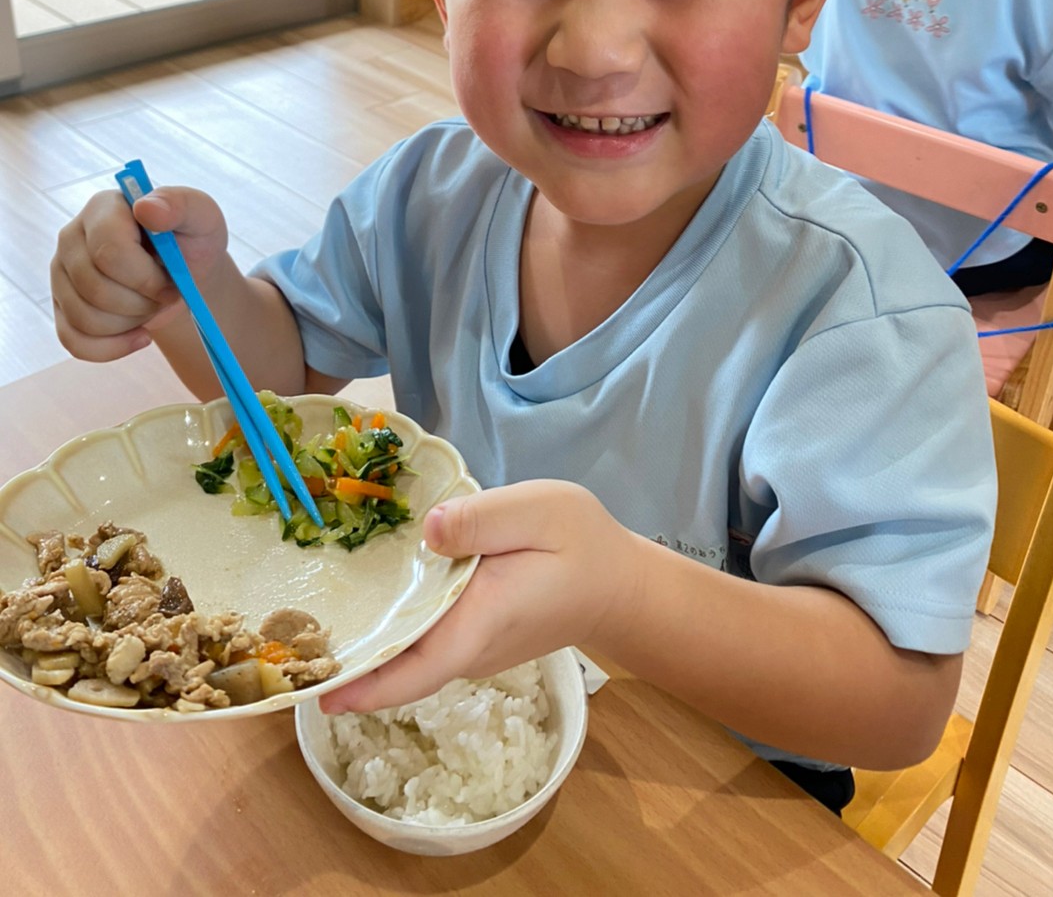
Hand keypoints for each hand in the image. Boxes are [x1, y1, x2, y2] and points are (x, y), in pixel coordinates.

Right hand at [51, 187, 228, 361]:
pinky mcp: (61, 305)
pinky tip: (140, 335)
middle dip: (141, 303)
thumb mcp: (201, 217)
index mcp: (103, 209)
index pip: (109, 252)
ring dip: (130, 323)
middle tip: (165, 294)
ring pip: (84, 318)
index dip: (145, 278)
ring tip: (151, 305)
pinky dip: (113, 348)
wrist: (184, 270)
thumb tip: (146, 208)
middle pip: (95, 289)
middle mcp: (72, 237)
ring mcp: (62, 273)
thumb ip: (180, 205)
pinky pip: (74, 341)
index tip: (173, 282)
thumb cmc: (190, 240)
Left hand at [319, 479, 641, 713]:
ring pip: (406, 655)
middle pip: (398, 667)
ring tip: (303, 618)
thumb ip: (484, 518)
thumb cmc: (580, 543)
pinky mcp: (468, 635)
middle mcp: (466, 646)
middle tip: (282, 642)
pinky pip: (419, 640)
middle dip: (344, 661)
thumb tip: (429, 530)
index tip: (318, 694)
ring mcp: (467, 647)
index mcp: (480, 621)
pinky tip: (357, 599)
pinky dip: (386, 628)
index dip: (367, 685)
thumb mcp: (539, 511)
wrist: (617, 582)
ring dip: (362, 644)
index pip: (417, 668)